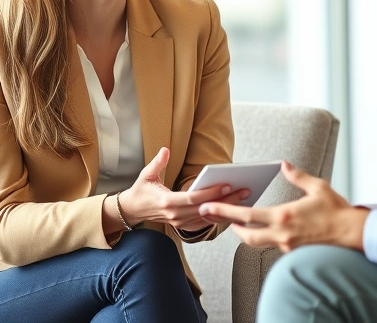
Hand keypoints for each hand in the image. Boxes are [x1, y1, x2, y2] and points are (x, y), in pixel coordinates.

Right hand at [118, 147, 249, 230]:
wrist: (132, 211)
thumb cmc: (141, 191)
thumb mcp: (146, 175)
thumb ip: (157, 163)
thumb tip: (166, 149)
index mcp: (167, 202)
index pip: (194, 198)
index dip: (211, 193)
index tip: (227, 185)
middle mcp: (175, 215)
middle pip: (205, 209)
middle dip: (226, 200)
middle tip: (244, 191)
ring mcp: (179, 223)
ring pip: (207, 218)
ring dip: (225, 209)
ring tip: (243, 199)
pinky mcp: (183, 225)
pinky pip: (204, 223)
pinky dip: (218, 216)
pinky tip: (231, 209)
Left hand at [198, 161, 369, 251]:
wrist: (352, 234)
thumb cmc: (337, 210)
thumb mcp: (318, 187)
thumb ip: (297, 176)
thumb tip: (284, 164)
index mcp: (283, 216)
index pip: (246, 216)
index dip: (225, 212)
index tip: (209, 207)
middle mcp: (282, 234)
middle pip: (246, 235)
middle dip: (230, 227)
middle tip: (216, 219)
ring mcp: (287, 245)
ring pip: (258, 243)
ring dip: (246, 233)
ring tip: (239, 223)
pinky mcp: (294, 252)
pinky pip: (273, 244)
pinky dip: (266, 236)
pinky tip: (266, 228)